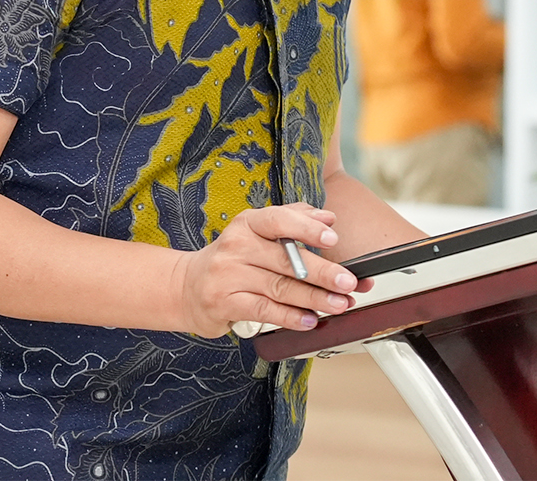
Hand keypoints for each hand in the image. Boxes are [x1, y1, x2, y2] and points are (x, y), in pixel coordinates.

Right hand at [170, 203, 370, 337]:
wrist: (188, 288)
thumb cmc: (233, 260)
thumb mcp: (257, 233)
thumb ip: (293, 221)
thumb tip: (327, 217)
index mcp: (247, 223)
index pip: (278, 220)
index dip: (306, 228)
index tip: (332, 237)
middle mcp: (236, 246)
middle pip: (286, 260)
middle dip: (323, 272)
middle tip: (348, 282)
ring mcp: (228, 276)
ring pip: (280, 288)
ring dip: (315, 299)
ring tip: (339, 304)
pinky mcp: (225, 303)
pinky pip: (265, 311)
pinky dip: (291, 317)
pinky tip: (310, 320)